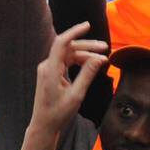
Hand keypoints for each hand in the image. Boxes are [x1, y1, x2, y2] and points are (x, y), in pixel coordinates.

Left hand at [17, 22, 107, 149]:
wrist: (44, 124)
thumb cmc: (59, 112)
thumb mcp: (77, 95)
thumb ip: (87, 75)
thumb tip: (99, 59)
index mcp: (51, 69)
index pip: (62, 43)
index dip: (75, 32)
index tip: (88, 25)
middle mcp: (47, 65)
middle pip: (68, 48)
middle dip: (87, 46)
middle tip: (105, 48)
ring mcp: (48, 69)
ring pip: (68, 55)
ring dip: (84, 55)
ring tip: (102, 59)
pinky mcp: (51, 74)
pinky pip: (66, 63)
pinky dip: (79, 62)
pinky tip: (91, 65)